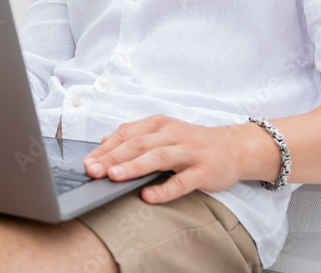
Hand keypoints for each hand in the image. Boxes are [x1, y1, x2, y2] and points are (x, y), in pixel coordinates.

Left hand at [82, 114, 264, 203]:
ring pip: (157, 157)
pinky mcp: (204, 170)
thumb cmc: (192, 142)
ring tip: (114, 176)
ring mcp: (189, 151)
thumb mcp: (163, 133)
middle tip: (93, 170)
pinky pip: (181, 181)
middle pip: (137, 143)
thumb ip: (135, 137)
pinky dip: (163, 189)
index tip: (87, 162)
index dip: (104, 148)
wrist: (234, 148)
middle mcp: (172, 134)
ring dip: (133, 167)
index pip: (126, 133)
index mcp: (159, 124)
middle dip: (112, 157)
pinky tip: (148, 196)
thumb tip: (103, 144)